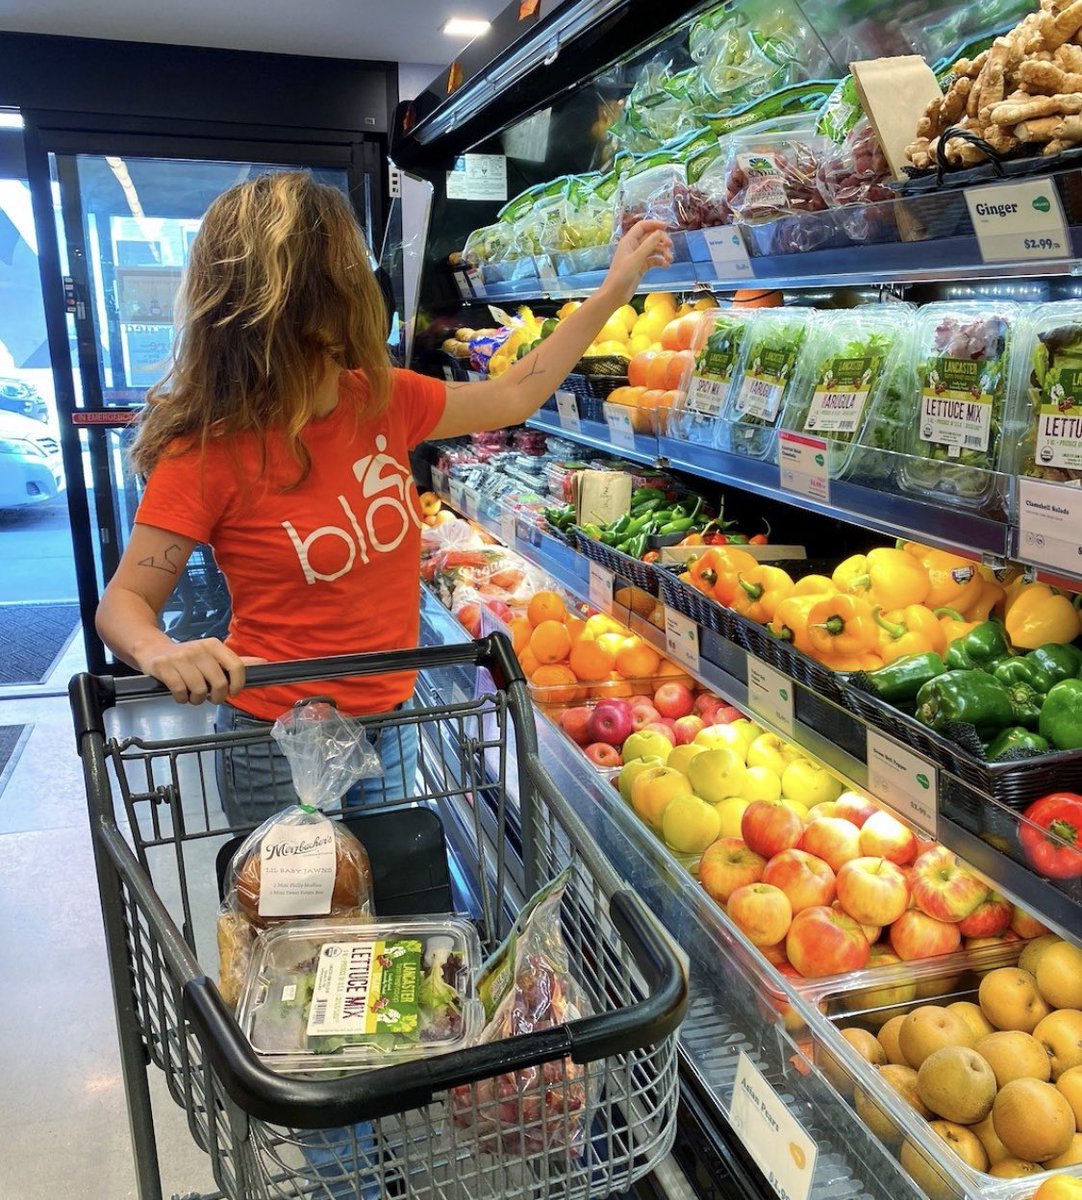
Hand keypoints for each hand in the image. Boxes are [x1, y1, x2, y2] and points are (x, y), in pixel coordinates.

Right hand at [136, 637, 265, 704]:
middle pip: (219, 683)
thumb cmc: (188, 658)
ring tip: (192, 696)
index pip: (237, 666)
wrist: (153, 649)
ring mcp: (181, 657)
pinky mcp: (164, 666)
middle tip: (209, 698)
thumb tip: (263, 663)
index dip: (237, 685)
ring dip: (196, 700)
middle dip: (216, 697)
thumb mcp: (212, 656)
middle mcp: (199, 649)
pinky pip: (180, 691)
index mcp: (214, 645)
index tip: (232, 693)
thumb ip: (235, 662)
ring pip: (198, 690)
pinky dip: (182, 699)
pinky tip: (180, 695)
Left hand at [602, 220, 674, 306]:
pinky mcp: (641, 267)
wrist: (615, 294)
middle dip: (661, 240)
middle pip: (650, 237)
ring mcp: (637, 257)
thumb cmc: (621, 275)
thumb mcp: (636, 259)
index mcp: (629, 241)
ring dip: (662, 252)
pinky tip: (666, 266)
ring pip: (653, 249)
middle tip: (670, 245)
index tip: (667, 226)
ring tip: (669, 259)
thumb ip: (648, 245)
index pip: (642, 226)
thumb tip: (659, 232)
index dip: (654, 224)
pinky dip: (660, 261)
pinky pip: (653, 260)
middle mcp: (633, 247)